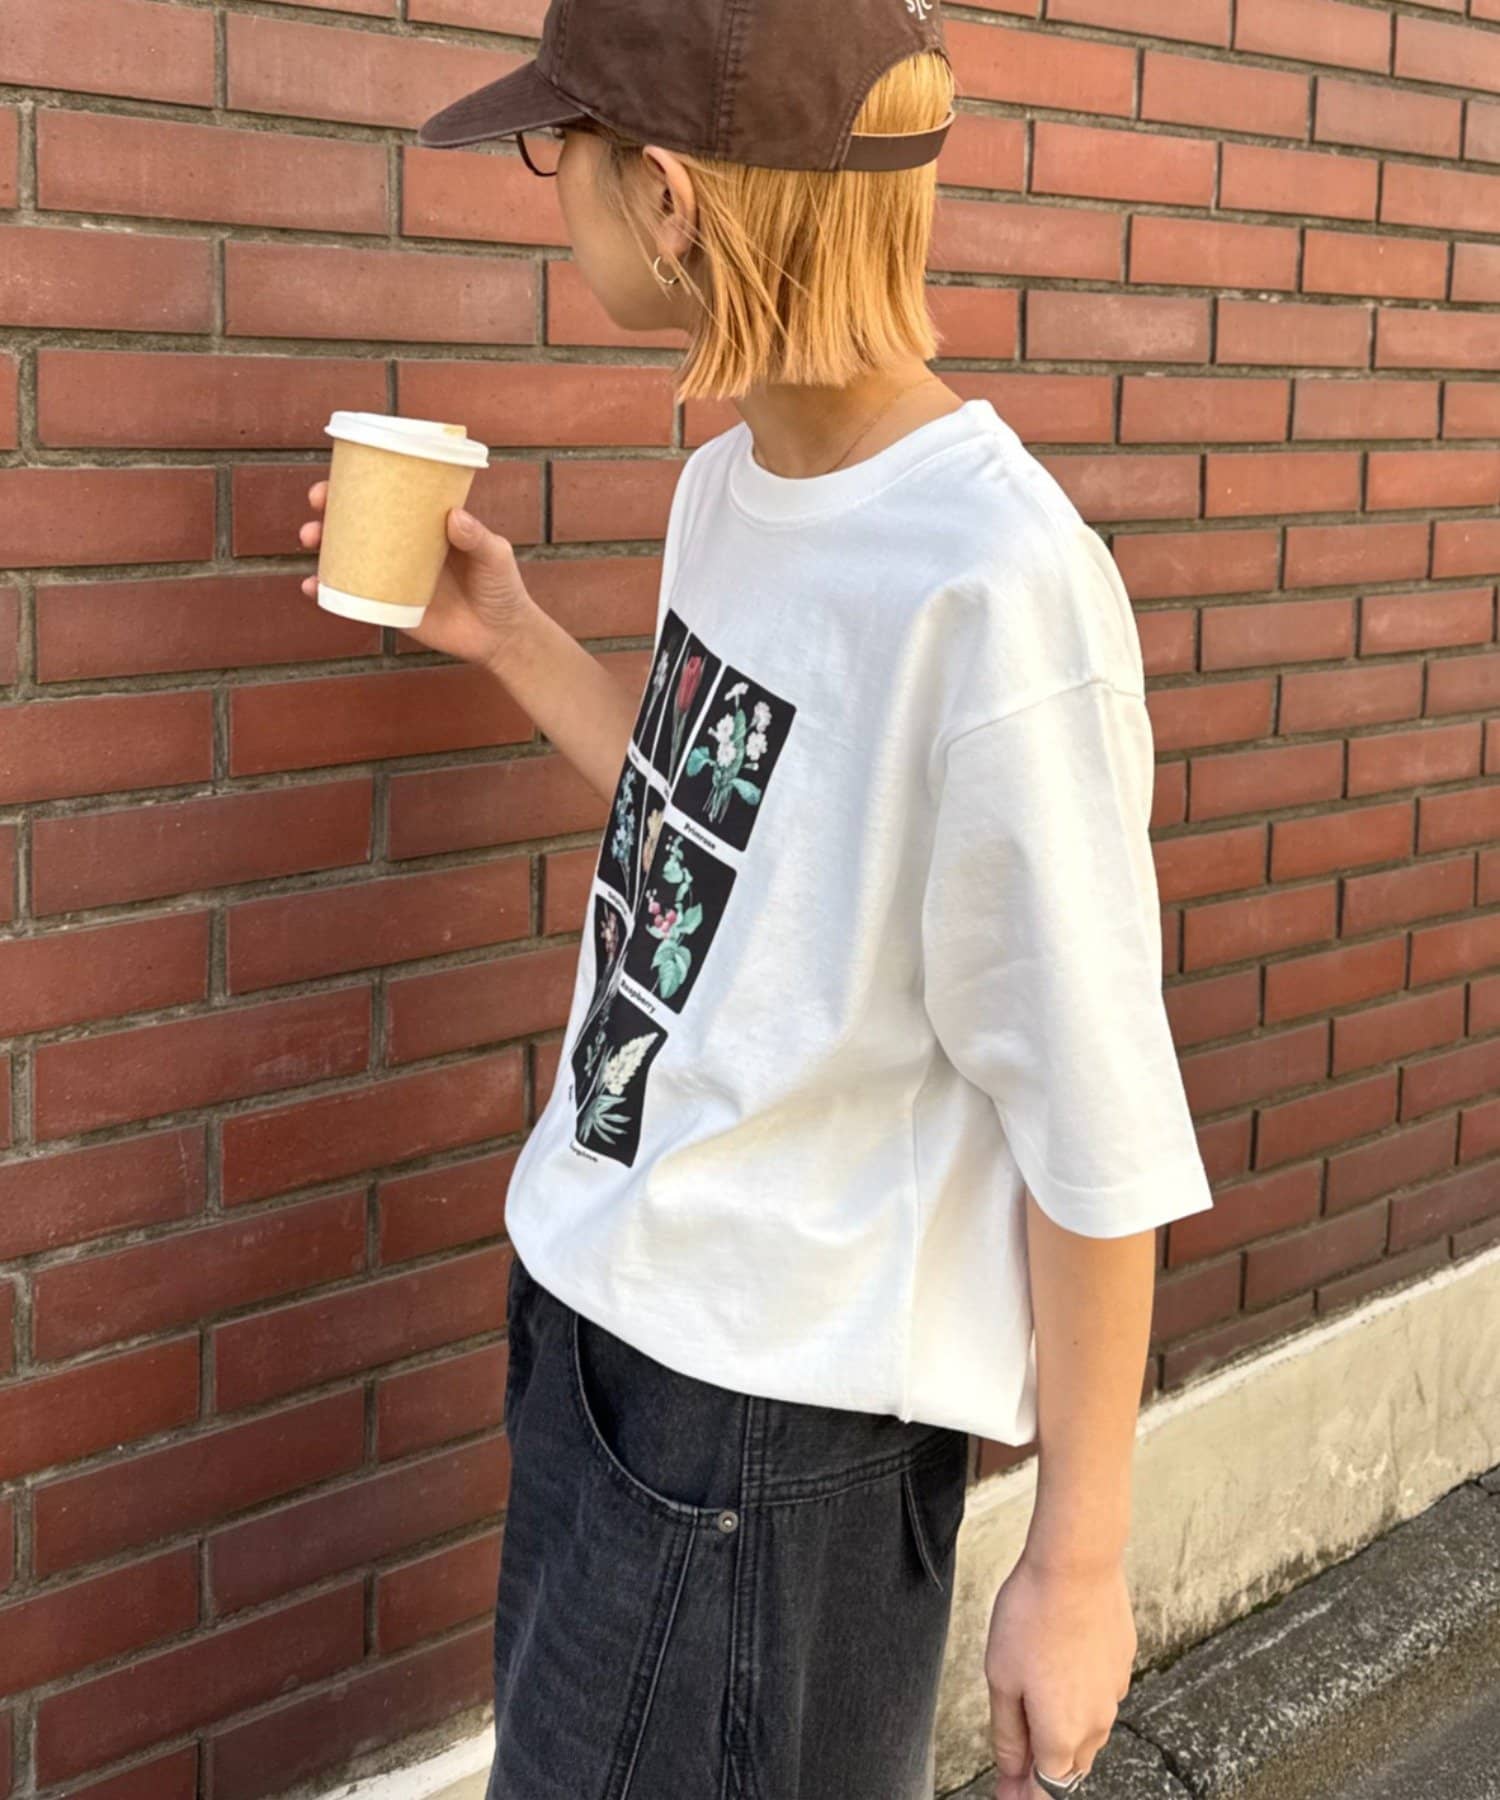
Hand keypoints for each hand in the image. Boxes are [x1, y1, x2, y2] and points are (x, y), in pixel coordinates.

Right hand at [298, 481, 535, 673]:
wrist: (502, 637)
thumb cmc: (502, 588)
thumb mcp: (495, 556)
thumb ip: (478, 538)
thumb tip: (454, 517)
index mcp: (424, 526)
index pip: (387, 498)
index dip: (357, 485)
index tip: (337, 477)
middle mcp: (402, 548)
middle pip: (357, 523)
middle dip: (329, 511)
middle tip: (318, 508)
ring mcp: (392, 577)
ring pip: (347, 557)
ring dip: (322, 546)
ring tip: (311, 540)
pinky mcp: (389, 608)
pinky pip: (351, 598)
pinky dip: (328, 592)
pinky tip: (313, 586)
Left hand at [984, 1549, 1134, 1798]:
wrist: (1076, 1566)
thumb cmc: (1031, 1617)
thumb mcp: (1002, 1679)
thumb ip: (1008, 1734)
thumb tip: (1011, 1773)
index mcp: (1062, 1736)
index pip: (1047, 1788)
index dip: (1024, 1794)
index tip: (1009, 1794)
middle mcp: (1096, 1724)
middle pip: (1070, 1765)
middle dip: (1046, 1765)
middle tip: (1017, 1750)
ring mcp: (1114, 1693)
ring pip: (1088, 1730)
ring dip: (1064, 1728)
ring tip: (1035, 1698)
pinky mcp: (1123, 1663)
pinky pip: (1100, 1694)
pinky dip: (1080, 1692)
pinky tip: (1060, 1663)